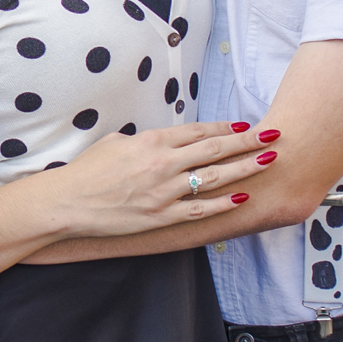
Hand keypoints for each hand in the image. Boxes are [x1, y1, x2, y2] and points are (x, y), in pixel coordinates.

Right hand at [43, 119, 273, 238]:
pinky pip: (199, 210)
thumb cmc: (88, 170)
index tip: (245, 124)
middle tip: (274, 136)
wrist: (68, 202)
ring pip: (214, 178)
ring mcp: (164, 192)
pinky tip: (241, 197)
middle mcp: (163, 164)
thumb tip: (165, 141)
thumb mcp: (117, 142)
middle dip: (247, 142)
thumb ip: (146, 140)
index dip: (225, 127)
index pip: (199, 131)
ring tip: (267, 161)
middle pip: (215, 149)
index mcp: (152, 141)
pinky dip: (221, 204)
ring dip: (244, 168)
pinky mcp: (161, 217)